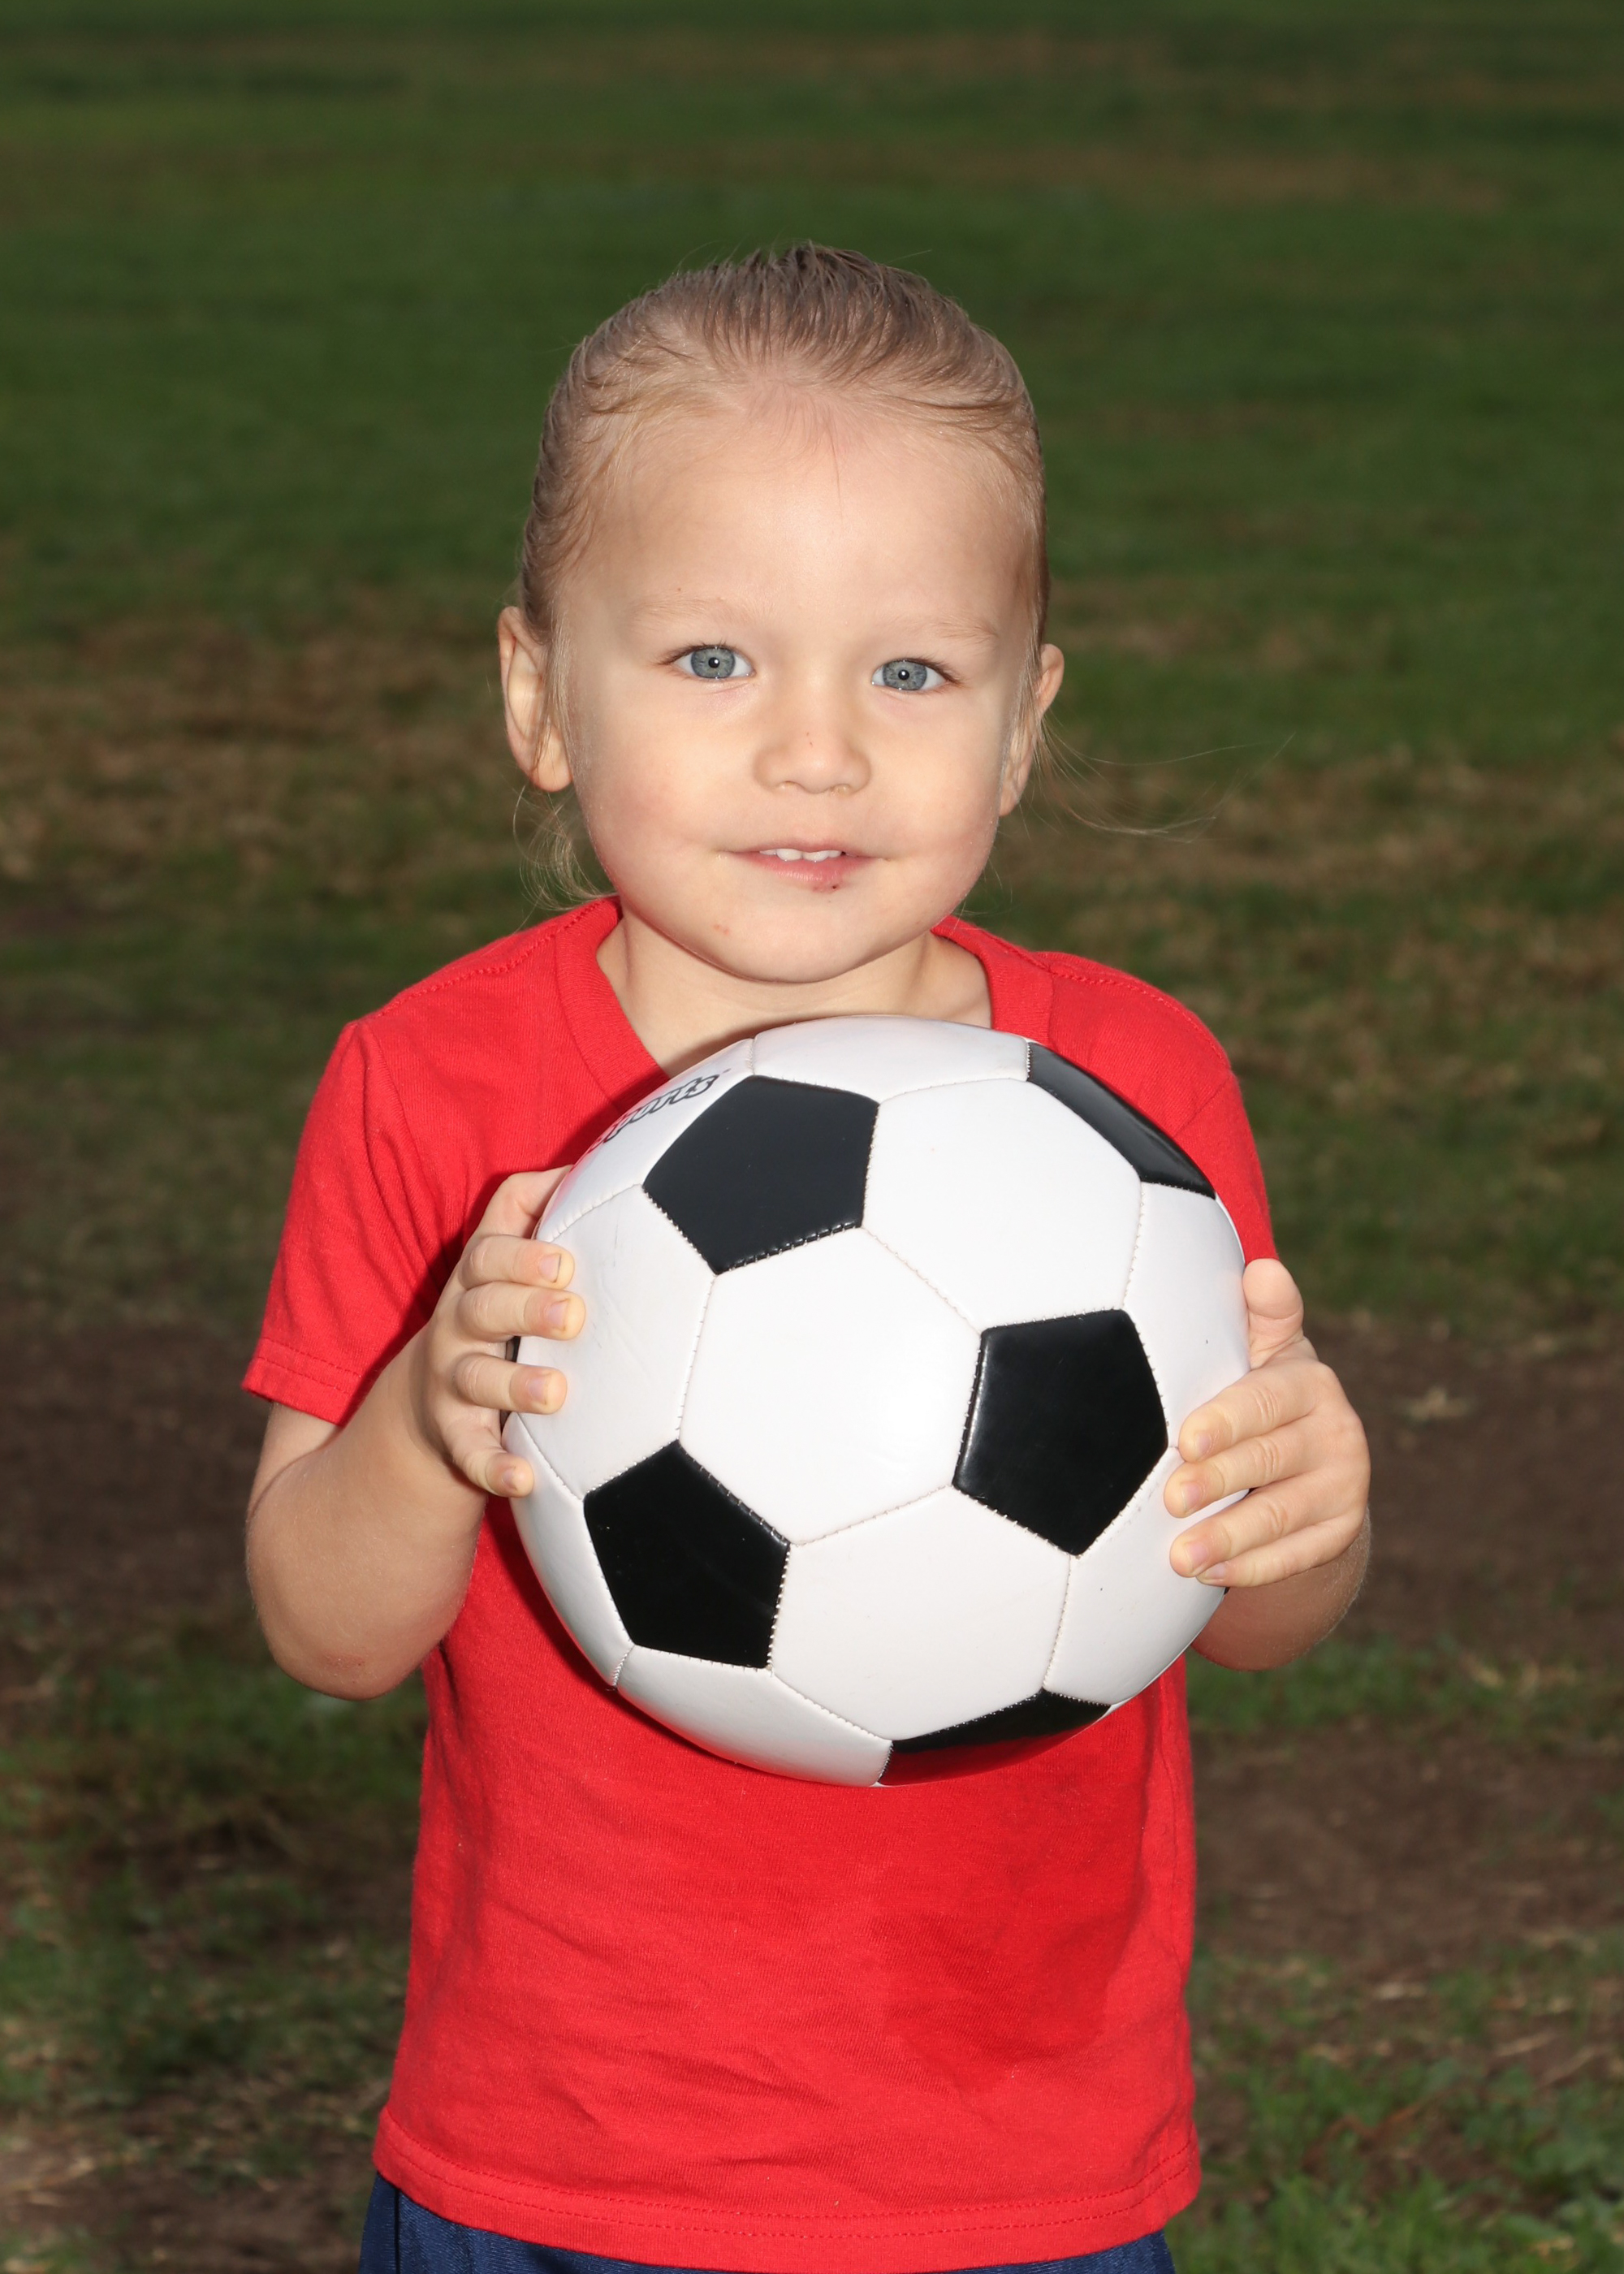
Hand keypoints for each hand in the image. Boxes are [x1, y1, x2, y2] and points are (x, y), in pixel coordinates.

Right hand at [405, 1169, 582, 1501]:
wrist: (428, 1396)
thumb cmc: (495, 1310)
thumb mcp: (498, 1261)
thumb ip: (527, 1209)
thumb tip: (579, 1161)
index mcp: (477, 1280)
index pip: (486, 1257)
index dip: (521, 1256)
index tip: (564, 1260)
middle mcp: (458, 1327)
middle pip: (481, 1310)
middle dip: (525, 1308)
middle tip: (573, 1314)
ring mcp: (452, 1383)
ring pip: (476, 1380)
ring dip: (515, 1386)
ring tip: (556, 1394)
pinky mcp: (455, 1436)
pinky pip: (471, 1454)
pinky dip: (494, 1468)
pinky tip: (524, 1480)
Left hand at [1165, 1258, 1368, 1588]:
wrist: (1312, 1460)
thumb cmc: (1262, 1393)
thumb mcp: (1265, 1349)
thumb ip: (1262, 1314)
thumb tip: (1262, 1270)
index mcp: (1309, 1381)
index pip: (1266, 1400)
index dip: (1227, 1420)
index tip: (1185, 1439)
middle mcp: (1338, 1431)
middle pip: (1269, 1461)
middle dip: (1216, 1481)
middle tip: (1169, 1499)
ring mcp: (1345, 1485)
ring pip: (1280, 1517)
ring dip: (1227, 1538)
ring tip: (1179, 1557)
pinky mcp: (1341, 1531)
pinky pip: (1293, 1556)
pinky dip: (1250, 1569)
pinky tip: (1210, 1575)